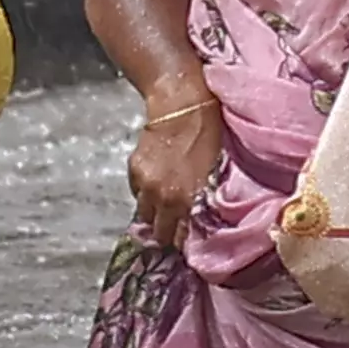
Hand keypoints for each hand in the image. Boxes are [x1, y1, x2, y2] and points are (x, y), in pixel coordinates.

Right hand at [127, 92, 226, 247]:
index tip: (188, 244)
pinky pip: (136, 193)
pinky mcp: (134, 169)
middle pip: (159, 231)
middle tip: (175, 231)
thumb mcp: (214, 171)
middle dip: (167, 234)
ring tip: (164, 210)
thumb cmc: (208, 133)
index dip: (185, 243)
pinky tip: (155, 187)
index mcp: (186, 199)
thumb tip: (202, 218)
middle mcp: (162, 197)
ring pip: (144, 214)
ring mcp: (145, 184)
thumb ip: (205, 198)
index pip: (181, 237)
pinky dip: (145, 194)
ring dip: (154, 215)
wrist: (181, 103)